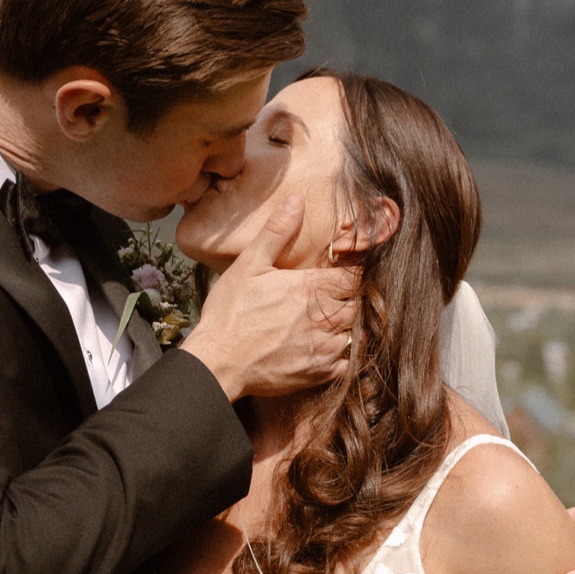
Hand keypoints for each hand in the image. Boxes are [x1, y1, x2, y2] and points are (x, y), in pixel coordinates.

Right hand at [183, 194, 357, 402]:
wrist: (218, 362)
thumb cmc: (230, 312)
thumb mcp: (249, 264)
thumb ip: (277, 231)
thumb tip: (297, 200)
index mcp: (311, 288)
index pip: (354, 276)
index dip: (353, 272)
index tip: (343, 272)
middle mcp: (324, 318)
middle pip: (356, 305)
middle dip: (348, 299)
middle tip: (330, 296)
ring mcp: (323, 348)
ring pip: (351, 333)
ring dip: (342, 326)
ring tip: (322, 321)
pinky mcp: (317, 373)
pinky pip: (343, 363)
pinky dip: (337, 355)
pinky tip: (317, 347)